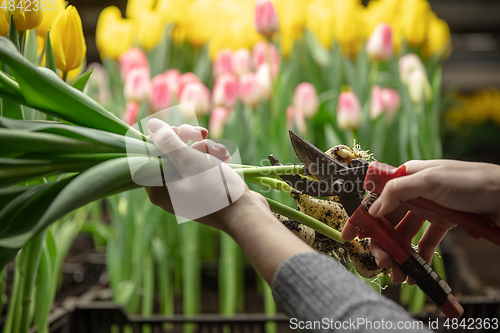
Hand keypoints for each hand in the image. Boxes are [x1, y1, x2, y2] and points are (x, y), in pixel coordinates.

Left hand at [144, 119, 313, 284]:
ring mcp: (186, 192)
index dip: (165, 138)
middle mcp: (168, 192)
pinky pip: (200, 167)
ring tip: (221, 152)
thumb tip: (152, 125)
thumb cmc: (215, 189)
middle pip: (170, 153)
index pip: (151, 154)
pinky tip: (225, 158)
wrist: (245, 213)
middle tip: (203, 134)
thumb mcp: (190, 160)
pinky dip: (211, 159)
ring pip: (188, 157)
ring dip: (205, 149)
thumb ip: (168, 142)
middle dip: (190, 141)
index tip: (181, 132)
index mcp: (158, 189)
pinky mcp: (202, 190)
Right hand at [342, 159, 499, 284]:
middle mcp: (415, 192)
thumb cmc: (469, 181)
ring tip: (399, 274)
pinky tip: (416, 270)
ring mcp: (429, 208)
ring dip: (400, 253)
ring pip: (406, 234)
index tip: (349, 235)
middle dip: (382, 243)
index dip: (361, 217)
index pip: (376, 198)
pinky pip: (426, 241)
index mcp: (407, 177)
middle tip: (382, 262)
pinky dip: (419, 255)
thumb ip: (397, 192)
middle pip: (389, 220)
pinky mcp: (444, 222)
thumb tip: (373, 209)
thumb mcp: (429, 181)